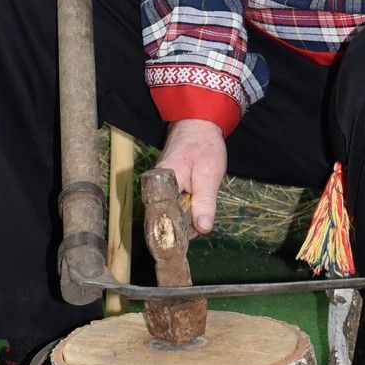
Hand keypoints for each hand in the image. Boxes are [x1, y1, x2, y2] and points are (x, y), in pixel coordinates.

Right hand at [156, 119, 226, 236]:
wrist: (199, 124)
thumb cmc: (204, 145)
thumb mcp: (209, 174)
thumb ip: (205, 202)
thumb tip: (203, 229)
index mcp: (161, 183)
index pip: (162, 218)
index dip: (176, 232)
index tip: (188, 240)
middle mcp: (155, 187)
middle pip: (166, 217)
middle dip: (184, 225)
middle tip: (202, 224)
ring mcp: (160, 187)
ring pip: (172, 212)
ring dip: (187, 217)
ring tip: (202, 213)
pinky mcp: (166, 187)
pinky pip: (174, 204)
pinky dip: (186, 208)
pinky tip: (197, 206)